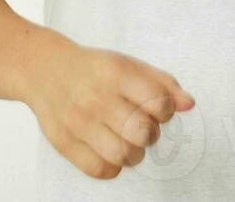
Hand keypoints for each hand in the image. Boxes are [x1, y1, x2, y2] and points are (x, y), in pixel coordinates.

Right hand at [23, 36, 195, 179]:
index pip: (158, 102)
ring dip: (134, 153)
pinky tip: (110, 151)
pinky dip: (112, 167)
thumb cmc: (95, 70)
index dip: (165, 110)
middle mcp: (97, 99)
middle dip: (150, 134)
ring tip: (127, 141)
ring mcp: (78, 122)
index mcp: (118, 75)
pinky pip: (99, 169)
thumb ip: (163, 83)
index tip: (157, 109)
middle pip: (142, 132)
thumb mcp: (130, 65)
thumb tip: (189, 104)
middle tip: (142, 128)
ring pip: (123, 155)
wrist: (45, 70)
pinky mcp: (64, 142)